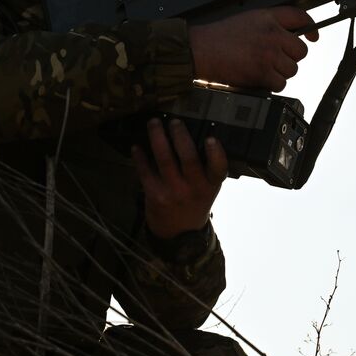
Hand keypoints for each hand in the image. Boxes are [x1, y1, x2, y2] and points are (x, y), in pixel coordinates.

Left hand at [131, 117, 228, 239]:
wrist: (180, 234)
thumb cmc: (195, 204)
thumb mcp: (208, 190)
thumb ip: (205, 170)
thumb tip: (192, 136)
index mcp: (211, 185)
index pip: (218, 168)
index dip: (215, 153)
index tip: (210, 138)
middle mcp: (194, 188)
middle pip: (188, 158)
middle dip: (180, 137)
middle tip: (174, 121)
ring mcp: (173, 192)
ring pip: (165, 160)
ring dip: (158, 138)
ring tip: (154, 124)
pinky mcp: (155, 195)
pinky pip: (145, 172)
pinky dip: (140, 158)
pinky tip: (136, 147)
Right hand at [187, 6, 319, 91]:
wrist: (202, 50)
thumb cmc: (220, 37)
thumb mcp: (248, 19)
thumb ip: (271, 24)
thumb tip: (291, 35)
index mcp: (269, 18)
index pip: (301, 17)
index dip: (311, 27)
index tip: (313, 35)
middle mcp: (273, 34)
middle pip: (301, 50)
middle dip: (290, 56)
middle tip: (273, 58)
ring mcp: (270, 54)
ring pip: (292, 69)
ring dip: (280, 72)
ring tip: (262, 67)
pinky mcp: (264, 72)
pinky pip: (280, 83)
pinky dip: (271, 84)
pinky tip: (258, 77)